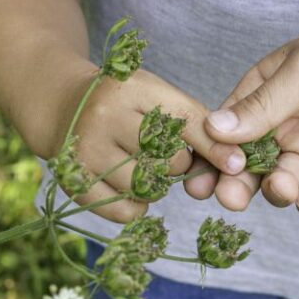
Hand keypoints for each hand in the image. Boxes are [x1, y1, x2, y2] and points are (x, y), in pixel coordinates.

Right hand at [48, 70, 225, 222]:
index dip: (215, 146)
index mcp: (132, 88)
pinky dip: (137, 206)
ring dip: (157, 185)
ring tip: (145, 168)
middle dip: (177, 164)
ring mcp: (86, 149)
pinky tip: (131, 188)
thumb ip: (198, 124)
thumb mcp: (157, 96)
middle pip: (170, 160)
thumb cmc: (124, 104)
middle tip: (162, 154)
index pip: (185, 121)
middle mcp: (105, 115)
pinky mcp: (74, 180)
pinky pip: (125, 210)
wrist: (61, 105)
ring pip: (148, 188)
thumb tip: (236, 163)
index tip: (237, 164)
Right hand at [205, 14, 298, 216]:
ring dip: (275, 190)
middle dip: (237, 183)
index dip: (212, 153)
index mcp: (268, 96)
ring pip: (283, 184)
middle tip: (229, 196)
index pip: (230, 131)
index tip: (197, 174)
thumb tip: (212, 129)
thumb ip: (261, 106)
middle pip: (251, 165)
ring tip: (281, 186)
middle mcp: (289, 127)